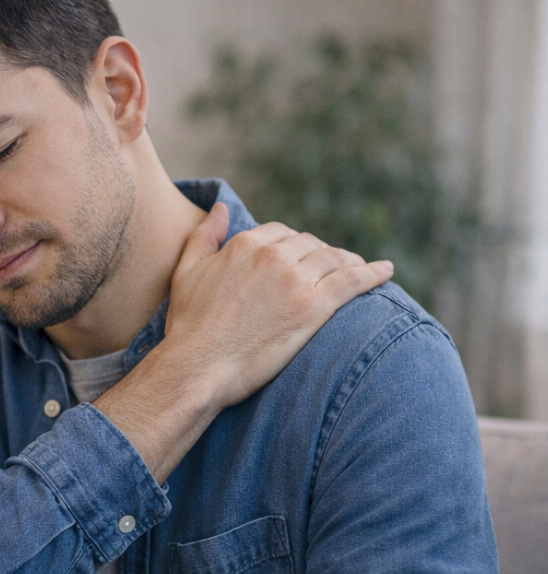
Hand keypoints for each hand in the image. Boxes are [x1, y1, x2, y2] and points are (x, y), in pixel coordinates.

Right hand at [95, 201, 392, 481]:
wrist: (198, 367)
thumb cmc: (188, 326)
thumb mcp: (186, 272)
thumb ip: (205, 235)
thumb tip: (221, 206)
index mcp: (245, 244)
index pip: (281, 233)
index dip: (293, 246)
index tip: (299, 260)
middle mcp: (273, 256)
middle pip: (310, 244)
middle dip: (321, 254)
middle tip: (330, 269)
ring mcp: (295, 280)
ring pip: (334, 259)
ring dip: (349, 262)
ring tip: (360, 270)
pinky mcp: (314, 307)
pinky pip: (353, 281)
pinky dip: (373, 274)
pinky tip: (386, 271)